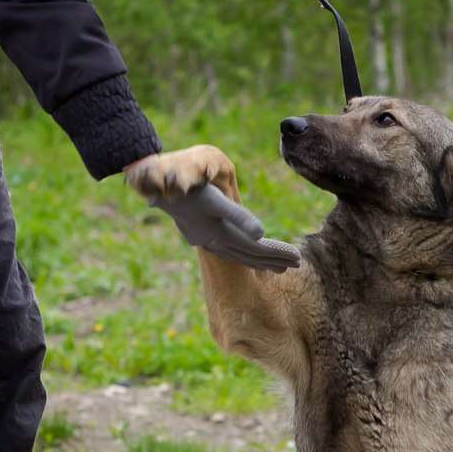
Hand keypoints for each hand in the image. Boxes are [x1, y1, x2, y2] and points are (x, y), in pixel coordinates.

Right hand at [153, 183, 300, 271]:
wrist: (154, 185)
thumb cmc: (187, 189)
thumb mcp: (214, 199)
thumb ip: (238, 216)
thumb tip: (261, 233)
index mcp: (222, 235)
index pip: (257, 249)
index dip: (277, 254)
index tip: (297, 258)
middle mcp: (215, 242)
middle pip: (251, 255)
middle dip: (274, 260)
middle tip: (297, 263)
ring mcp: (206, 240)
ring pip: (239, 254)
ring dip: (259, 260)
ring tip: (279, 266)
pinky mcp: (199, 235)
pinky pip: (228, 249)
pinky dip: (242, 254)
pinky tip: (247, 253)